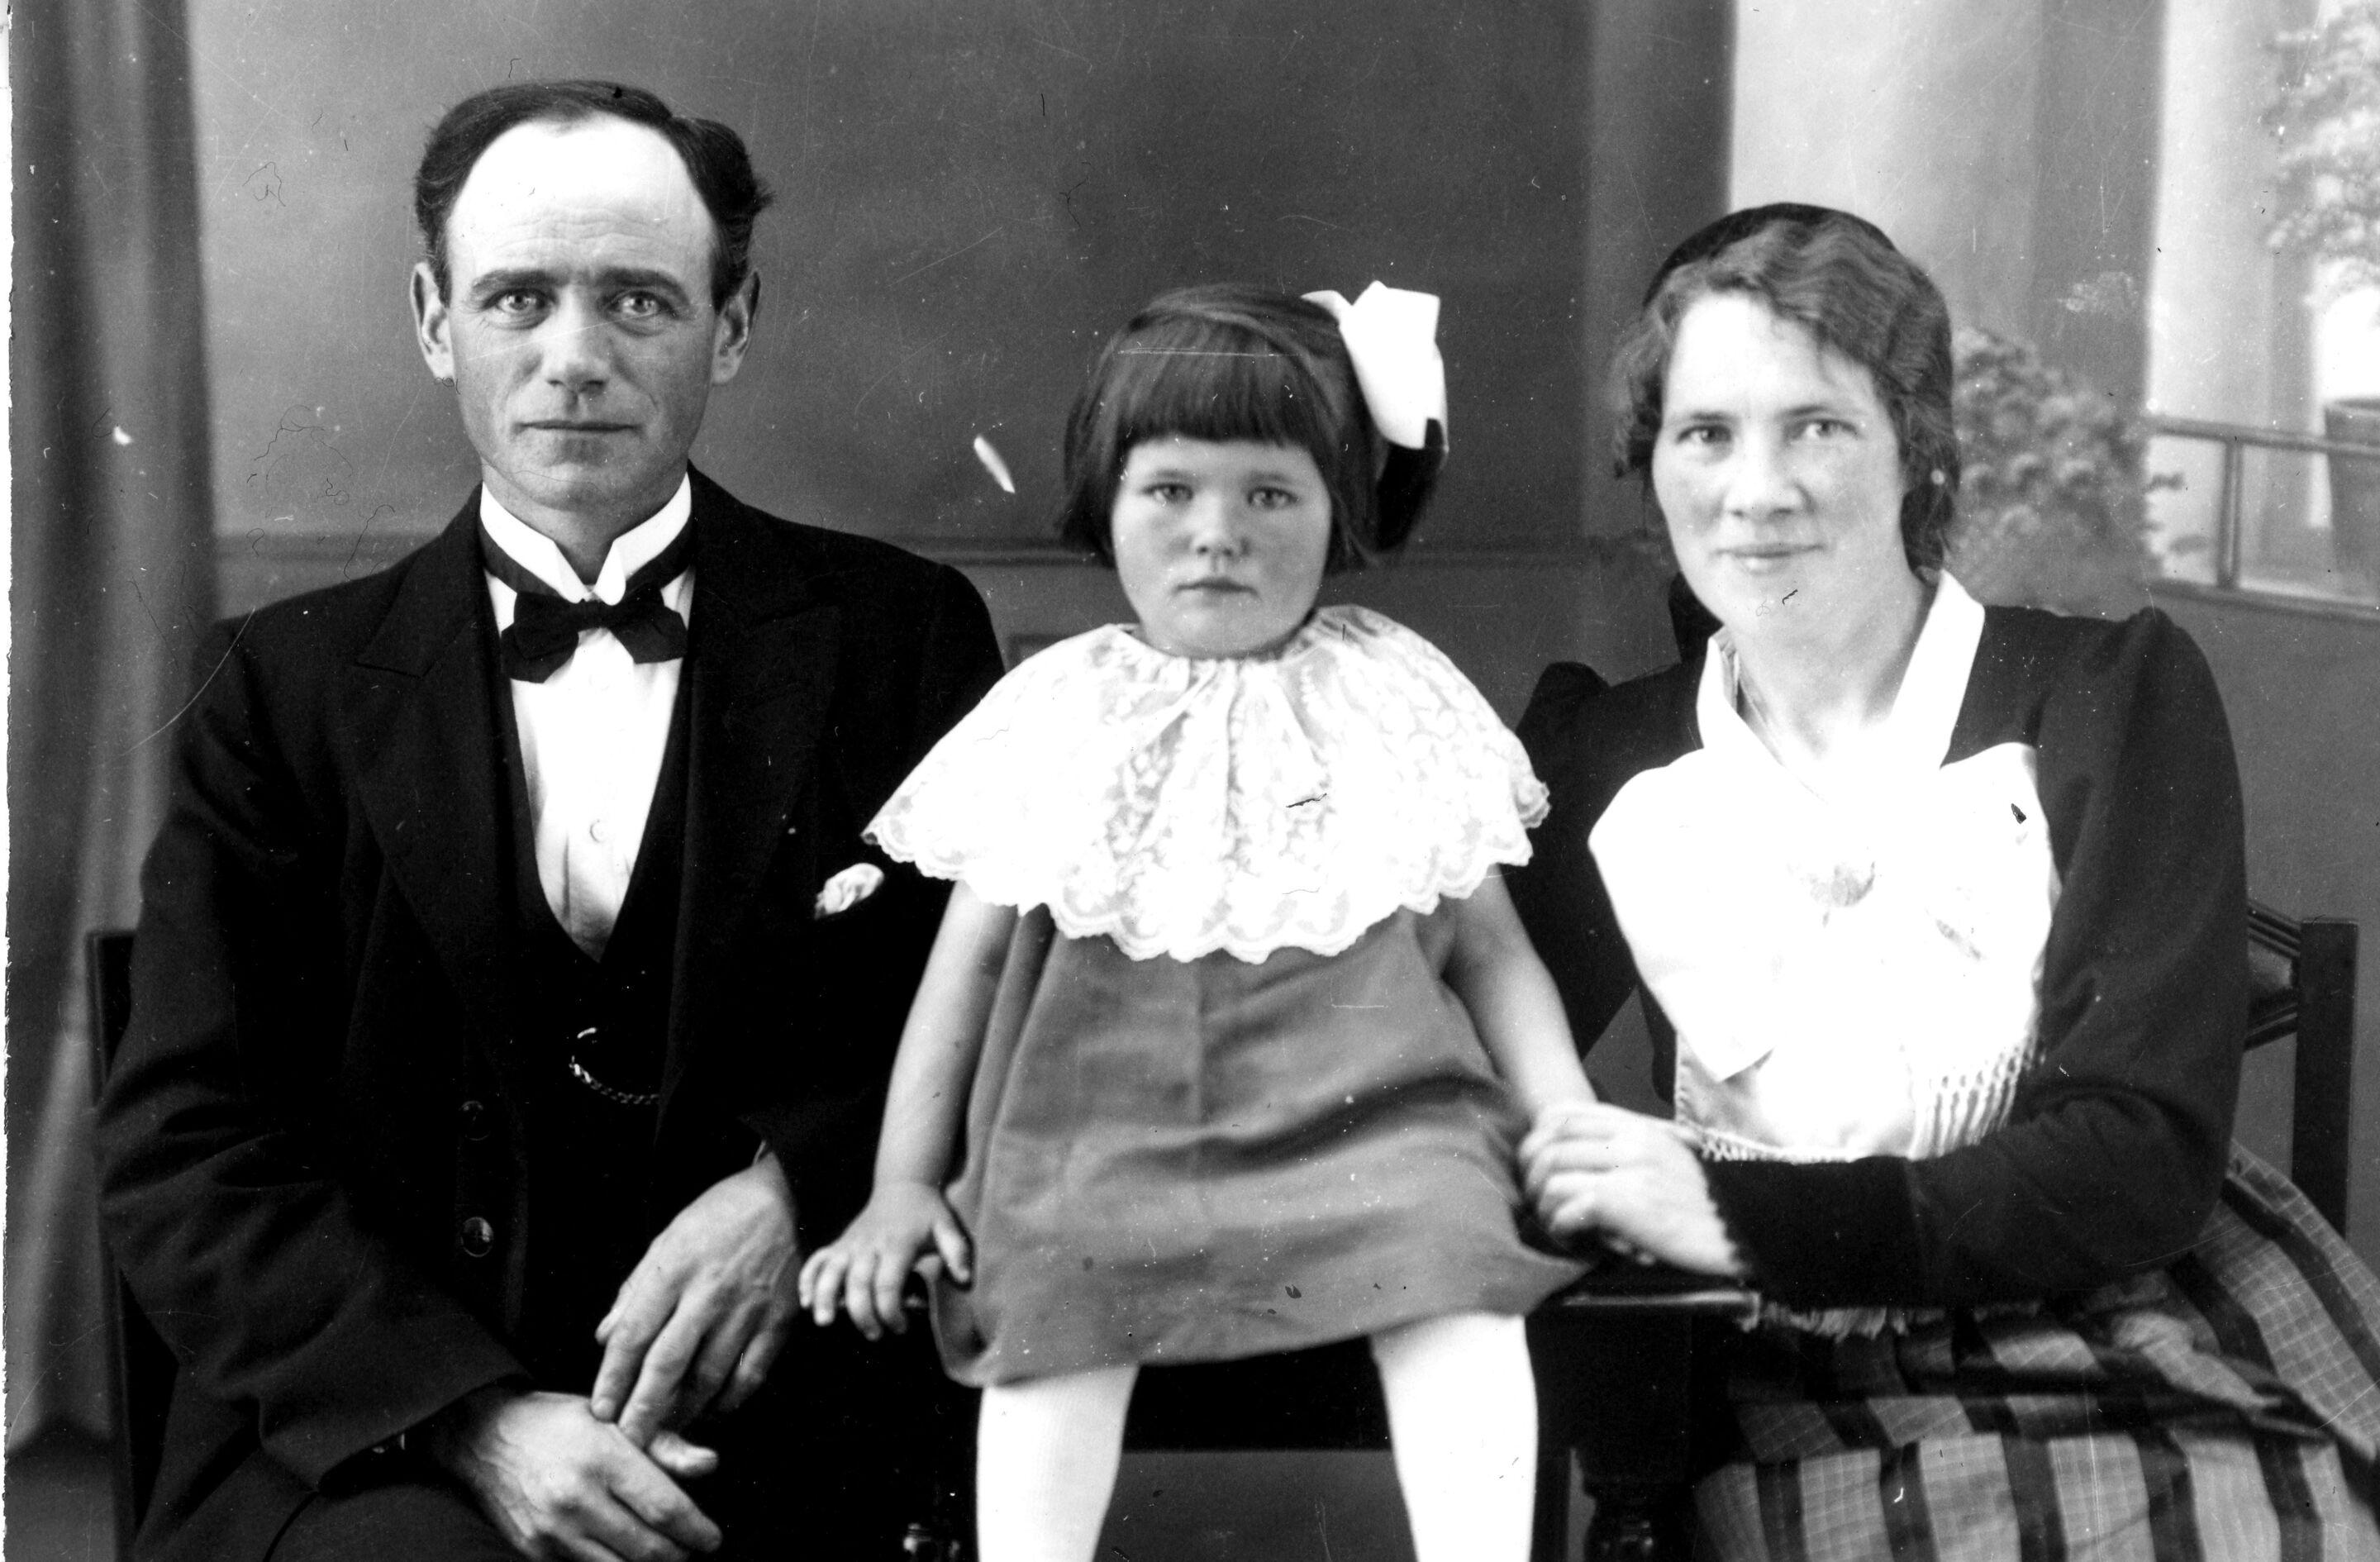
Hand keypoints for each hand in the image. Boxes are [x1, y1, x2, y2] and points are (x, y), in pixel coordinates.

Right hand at [425, 1385, 721, 1560]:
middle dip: (680, 1554)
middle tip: (695, 1549)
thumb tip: (711, 1465)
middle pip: (647, 1547)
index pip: (664, 1508)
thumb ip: (665, 1445)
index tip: (712, 1538)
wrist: (487, 1437)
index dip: (696, 1529)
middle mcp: (576, 1499)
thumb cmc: (559, 1423)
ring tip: (667, 1554)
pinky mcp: (536, 1551)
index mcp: (602, 1458)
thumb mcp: (613, 1419)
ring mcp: (553, 1531)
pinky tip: (627, 1555)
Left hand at [589, 1155, 798, 1445]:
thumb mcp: (669, 1237)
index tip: (602, 1408)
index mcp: (674, 1269)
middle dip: (643, 1410)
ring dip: (685, 1411)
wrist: (790, 1196)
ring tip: (667, 1430)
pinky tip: (715, 1409)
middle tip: (629, 1439)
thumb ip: (636, 1288)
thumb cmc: (723, 1214)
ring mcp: (746, 1310)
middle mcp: (708, 1293)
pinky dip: (731, 1399)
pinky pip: (751, 1373)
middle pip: (667, 1365)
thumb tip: (605, 1335)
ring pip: (709, 1377)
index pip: (633, 1334)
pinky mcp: (778, 1321)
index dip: (614, 1377)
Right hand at [795, 1180, 970, 1340]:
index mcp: (897, 1244)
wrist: (902, 1184)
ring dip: (825, 1296)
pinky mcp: (839, 1244)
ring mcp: (850, 1243)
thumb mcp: (948, 1227)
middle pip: (857, 1283)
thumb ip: (957, 1253)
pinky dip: (808, 1279)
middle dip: (862, 1313)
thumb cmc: (927, 1213)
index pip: (887, 1283)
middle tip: (875, 1335)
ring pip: (830, 1271)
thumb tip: (964, 1280)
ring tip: (825, 1322)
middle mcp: (870, 1244)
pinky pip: (817, 1260)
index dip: (891, 1311)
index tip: (902, 1328)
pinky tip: (806, 1302)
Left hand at [1520, 1101, 1745, 1277]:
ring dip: (1543, 1207)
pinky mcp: (1629, 1202)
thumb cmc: (1702, 1206)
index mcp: (1636, 1126)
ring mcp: (1630, 1169)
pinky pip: (1568, 1207)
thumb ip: (1625, 1151)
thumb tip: (1573, 1165)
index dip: (1536, 1141)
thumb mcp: (1664, 1160)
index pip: (1559, 1115)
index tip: (1538, 1170)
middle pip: (1546, 1145)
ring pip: (1550, 1177)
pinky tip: (1572, 1239)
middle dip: (1530, 1178)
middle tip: (1540, 1204)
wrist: (1746, 1230)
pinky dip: (1560, 1226)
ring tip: (1558, 1226)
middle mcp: (1630, 1140)